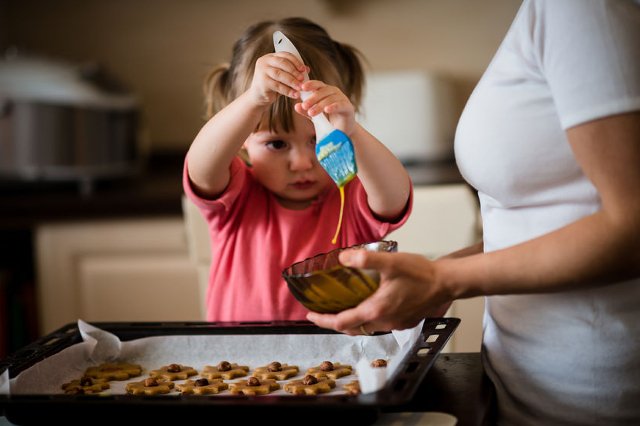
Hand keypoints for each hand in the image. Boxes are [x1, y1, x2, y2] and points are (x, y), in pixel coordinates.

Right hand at [247, 52, 306, 106]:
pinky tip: (295, 94)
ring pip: (280, 74)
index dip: (296, 61)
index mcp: (270, 57)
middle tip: (302, 79)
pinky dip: (287, 91)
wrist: (258, 96)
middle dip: (294, 71)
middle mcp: (265, 62)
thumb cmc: (273, 85)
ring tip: (300, 87)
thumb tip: (307, 69)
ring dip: (292, 81)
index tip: (304, 69)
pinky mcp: (262, 82)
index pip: (285, 55)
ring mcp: (262, 71)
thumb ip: (293, 71)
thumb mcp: (283, 76)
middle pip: (282, 63)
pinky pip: (277, 86)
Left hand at [294, 80, 355, 136]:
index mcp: (325, 91)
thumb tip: (296, 106)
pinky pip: (340, 105)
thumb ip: (306, 111)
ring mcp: (342, 99)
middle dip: (312, 98)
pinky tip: (327, 110)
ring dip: (320, 105)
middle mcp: (334, 92)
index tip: (302, 88)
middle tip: (305, 105)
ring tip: (311, 113)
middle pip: (323, 91)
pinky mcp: (349, 107)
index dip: (310, 84)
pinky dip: (333, 107)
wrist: (342, 131)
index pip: (318, 84)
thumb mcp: (314, 115)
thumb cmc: (328, 120)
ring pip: (330, 98)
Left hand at [306, 249, 453, 334]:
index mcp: (376, 310)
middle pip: (351, 328)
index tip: (310, 315)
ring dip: (350, 320)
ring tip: (341, 308)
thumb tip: (343, 258)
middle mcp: (383, 322)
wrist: (446, 283)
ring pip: (365, 328)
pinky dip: (366, 318)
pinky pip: (378, 324)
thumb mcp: (391, 262)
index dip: (323, 320)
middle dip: (334, 321)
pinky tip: (367, 304)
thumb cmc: (421, 273)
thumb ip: (365, 260)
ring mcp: (394, 324)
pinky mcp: (403, 322)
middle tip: (321, 311)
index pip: (341, 322)